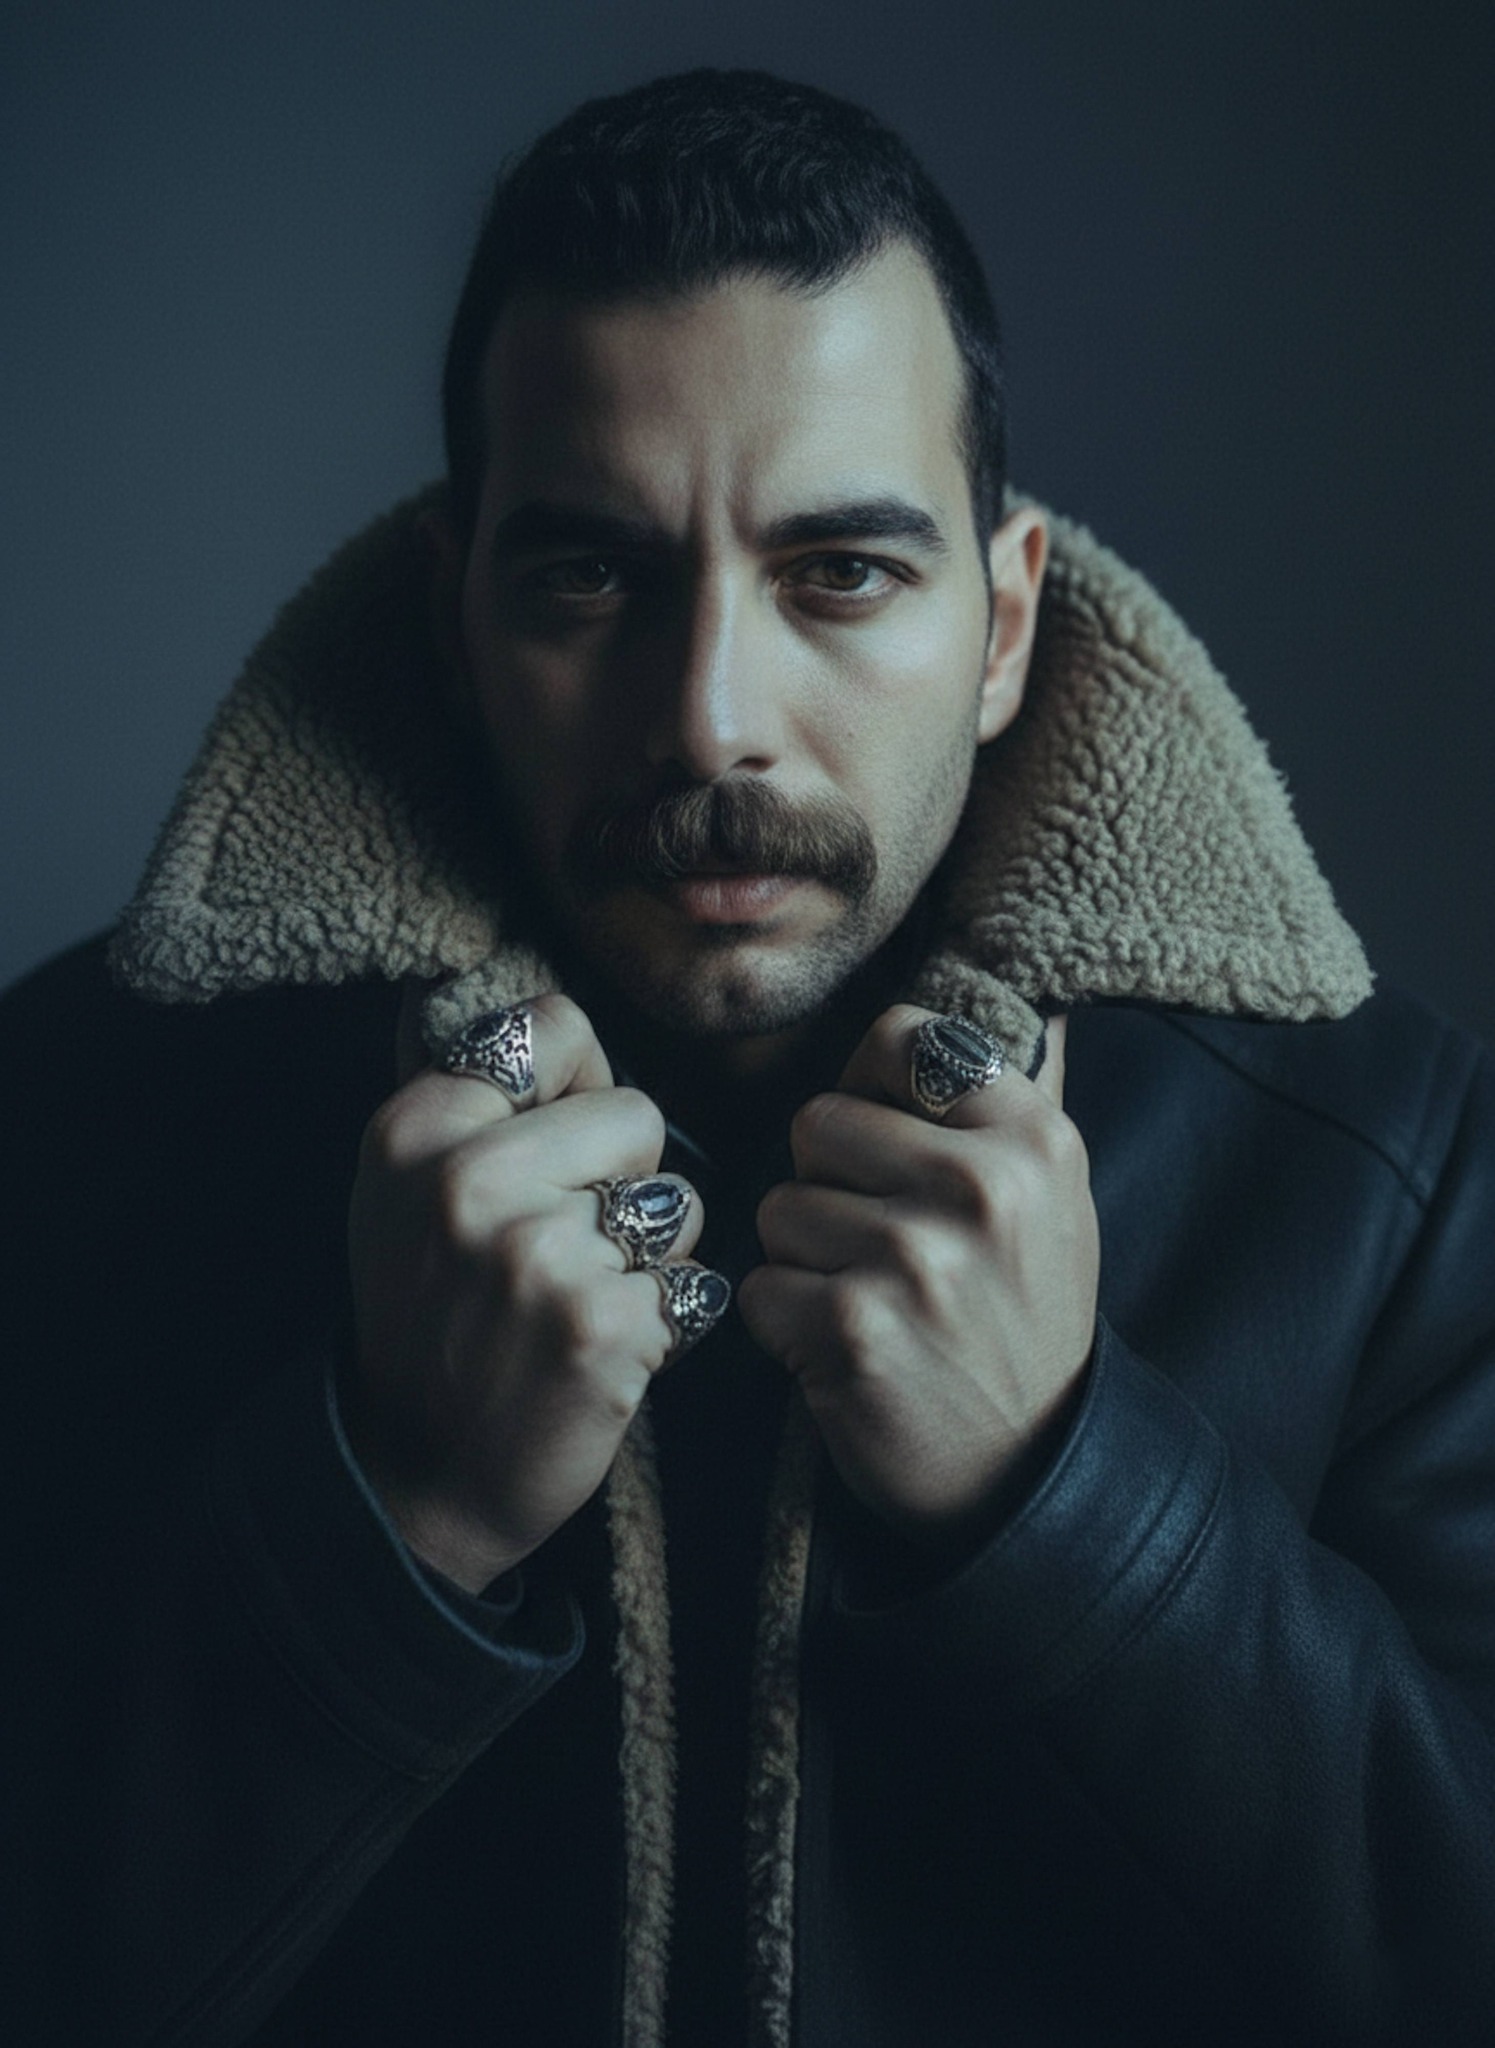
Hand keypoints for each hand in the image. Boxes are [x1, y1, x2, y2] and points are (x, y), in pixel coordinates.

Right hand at [346, 994, 715, 1592]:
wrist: (419, 1480)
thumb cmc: (430, 1321)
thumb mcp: (400, 1193)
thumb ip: (471, 1099)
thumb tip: (525, 1004)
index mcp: (415, 1131)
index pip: (556, 1027)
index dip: (578, 1088)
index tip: (549, 1152)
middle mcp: (468, 1181)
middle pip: (637, 1113)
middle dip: (624, 1179)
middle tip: (561, 1252)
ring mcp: (536, 1256)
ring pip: (680, 1201)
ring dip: (653, 1256)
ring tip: (579, 1304)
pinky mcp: (602, 1328)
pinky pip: (696, 1281)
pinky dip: (672, 1321)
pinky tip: (607, 1353)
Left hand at [737, 1008, 1097, 1549]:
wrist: (1025, 1471)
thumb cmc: (1018, 1321)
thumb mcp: (1049, 1200)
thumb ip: (994, 1105)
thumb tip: (956, 1008)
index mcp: (1033, 1138)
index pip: (900, 1036)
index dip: (868, 1087)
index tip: (885, 1140)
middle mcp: (981, 1187)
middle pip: (817, 1119)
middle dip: (826, 1182)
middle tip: (877, 1245)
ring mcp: (915, 1258)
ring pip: (778, 1204)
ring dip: (802, 1258)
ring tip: (867, 1300)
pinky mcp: (850, 1328)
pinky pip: (757, 1284)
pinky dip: (783, 1324)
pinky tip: (841, 1349)